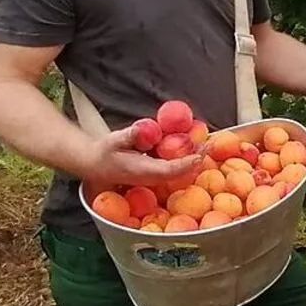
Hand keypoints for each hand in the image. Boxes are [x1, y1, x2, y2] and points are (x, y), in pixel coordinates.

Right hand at [79, 124, 200, 187]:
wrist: (94, 164)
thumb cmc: (103, 153)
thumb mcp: (113, 141)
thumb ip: (129, 135)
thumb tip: (141, 129)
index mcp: (143, 171)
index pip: (170, 170)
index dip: (186, 164)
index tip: (199, 155)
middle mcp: (152, 177)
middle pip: (180, 172)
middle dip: (196, 160)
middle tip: (211, 145)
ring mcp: (154, 177)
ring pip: (179, 171)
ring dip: (193, 159)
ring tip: (207, 144)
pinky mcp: (155, 172)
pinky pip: (174, 167)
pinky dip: (185, 158)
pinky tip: (194, 146)